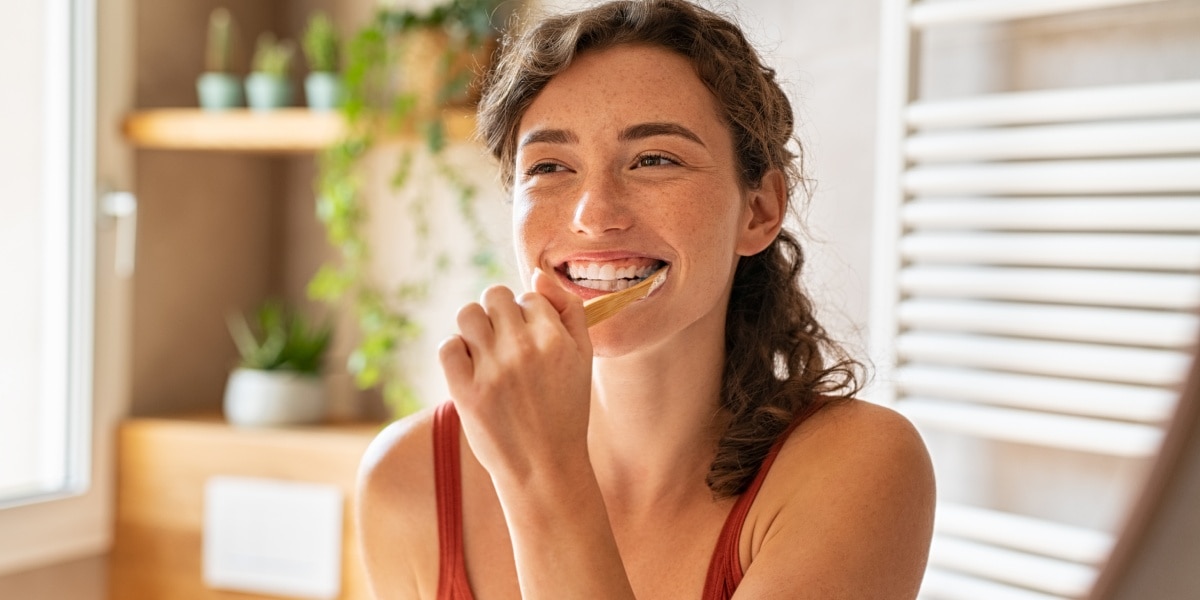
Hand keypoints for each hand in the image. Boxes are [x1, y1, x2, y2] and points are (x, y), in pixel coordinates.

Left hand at [438, 269, 593, 485]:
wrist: (545, 468)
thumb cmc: (565, 411)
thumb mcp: (583, 358)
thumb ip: (569, 310)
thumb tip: (537, 274)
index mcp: (555, 338)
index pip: (529, 296)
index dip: (527, 316)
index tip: (530, 342)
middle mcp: (523, 349)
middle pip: (494, 295)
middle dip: (498, 313)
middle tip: (504, 344)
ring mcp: (492, 370)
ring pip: (468, 314)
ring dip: (474, 328)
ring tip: (485, 352)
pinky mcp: (465, 392)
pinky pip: (447, 346)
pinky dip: (456, 352)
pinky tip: (470, 369)